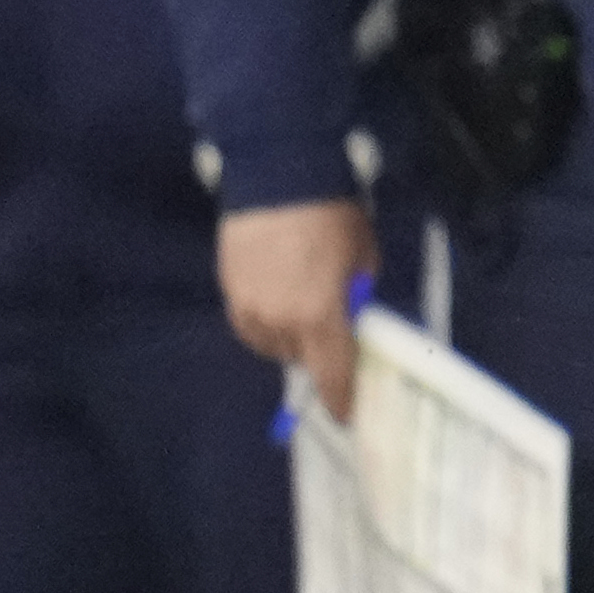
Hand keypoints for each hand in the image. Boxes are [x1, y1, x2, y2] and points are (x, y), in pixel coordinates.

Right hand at [219, 197, 374, 421]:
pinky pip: (250, 326)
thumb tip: (354, 322)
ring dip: (289, 336)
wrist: (279, 177)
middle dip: (318, 350)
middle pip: (301, 359)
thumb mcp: (364, 261)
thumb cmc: (333, 217)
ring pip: (272, 345)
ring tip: (301, 304)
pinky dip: (265, 323)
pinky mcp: (229, 292)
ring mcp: (249, 308)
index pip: (332, 375)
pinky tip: (276, 299)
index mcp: (320, 318)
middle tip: (330, 326)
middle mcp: (280, 322)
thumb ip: (358, 300)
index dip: (341, 399)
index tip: (346, 414)